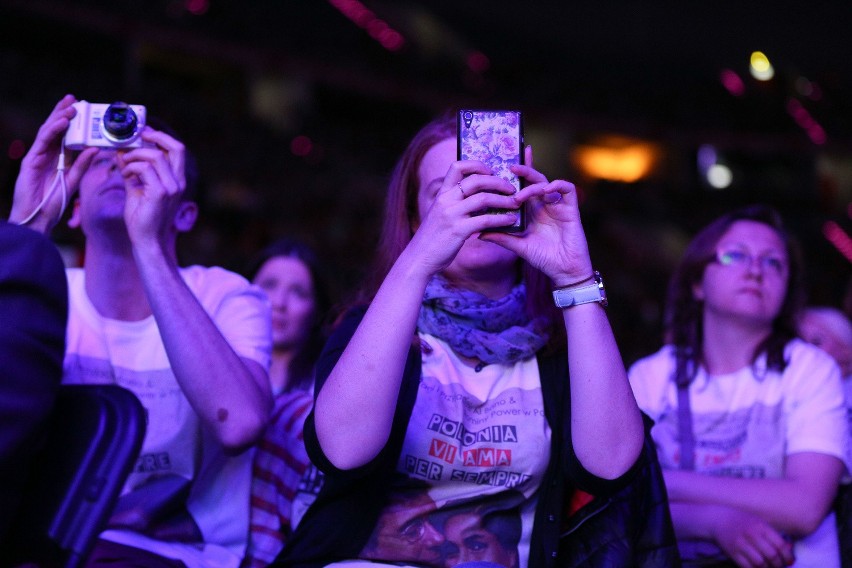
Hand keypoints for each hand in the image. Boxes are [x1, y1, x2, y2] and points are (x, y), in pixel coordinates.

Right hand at [10, 94, 96, 231]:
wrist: (37, 218)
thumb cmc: (53, 202)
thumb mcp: (74, 181)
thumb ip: (83, 165)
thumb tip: (96, 148)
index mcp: (57, 159)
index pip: (65, 136)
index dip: (73, 122)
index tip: (84, 110)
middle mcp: (46, 155)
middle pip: (55, 130)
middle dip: (64, 113)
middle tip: (75, 99)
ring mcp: (37, 156)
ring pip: (48, 132)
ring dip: (59, 118)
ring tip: (71, 107)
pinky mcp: (31, 160)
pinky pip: (43, 142)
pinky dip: (52, 130)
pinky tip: (61, 122)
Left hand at [118, 127, 186, 245]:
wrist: (146, 240)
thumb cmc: (142, 217)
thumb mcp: (136, 188)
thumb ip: (132, 171)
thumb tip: (122, 152)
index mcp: (177, 180)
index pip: (177, 150)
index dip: (162, 137)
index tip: (144, 133)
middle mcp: (178, 182)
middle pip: (175, 147)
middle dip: (155, 136)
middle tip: (137, 135)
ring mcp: (171, 187)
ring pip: (155, 156)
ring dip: (135, 155)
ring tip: (124, 164)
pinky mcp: (160, 193)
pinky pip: (145, 169)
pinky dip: (131, 167)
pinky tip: (125, 174)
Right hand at [407, 158, 519, 276]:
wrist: (419, 258)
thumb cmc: (433, 238)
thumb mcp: (439, 214)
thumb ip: (453, 204)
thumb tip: (476, 198)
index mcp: (441, 194)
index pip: (457, 166)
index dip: (476, 165)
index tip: (490, 171)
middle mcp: (446, 200)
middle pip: (476, 180)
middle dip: (498, 182)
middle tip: (511, 188)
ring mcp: (451, 214)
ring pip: (484, 198)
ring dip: (504, 200)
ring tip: (516, 203)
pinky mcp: (458, 230)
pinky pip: (485, 220)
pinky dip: (501, 219)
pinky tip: (511, 220)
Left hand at [480, 146, 592, 285]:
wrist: (564, 271)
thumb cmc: (544, 258)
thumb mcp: (518, 246)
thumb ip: (501, 238)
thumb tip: (478, 233)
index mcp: (531, 210)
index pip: (522, 187)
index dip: (515, 176)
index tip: (500, 168)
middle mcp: (544, 205)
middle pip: (533, 180)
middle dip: (523, 171)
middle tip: (510, 168)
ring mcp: (557, 205)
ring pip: (546, 182)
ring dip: (533, 183)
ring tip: (521, 195)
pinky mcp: (571, 209)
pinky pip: (567, 189)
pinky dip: (557, 185)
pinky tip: (546, 190)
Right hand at [713, 508, 793, 567]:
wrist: (719, 519)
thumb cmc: (744, 522)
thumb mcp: (759, 523)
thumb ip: (774, 536)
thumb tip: (790, 552)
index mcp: (760, 526)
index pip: (780, 545)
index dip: (788, 556)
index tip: (789, 561)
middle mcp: (751, 534)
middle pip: (772, 556)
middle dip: (779, 565)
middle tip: (779, 566)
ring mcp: (740, 544)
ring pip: (761, 563)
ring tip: (769, 567)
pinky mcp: (732, 552)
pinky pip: (748, 566)